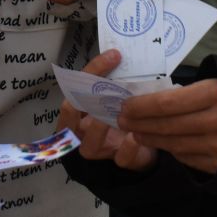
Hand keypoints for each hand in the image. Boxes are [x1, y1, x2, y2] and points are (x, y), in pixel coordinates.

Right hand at [55, 50, 158, 170]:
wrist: (145, 142)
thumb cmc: (123, 112)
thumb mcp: (115, 95)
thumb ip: (113, 82)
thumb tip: (124, 56)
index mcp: (78, 111)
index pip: (75, 88)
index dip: (92, 71)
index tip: (114, 55)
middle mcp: (82, 132)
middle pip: (71, 116)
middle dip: (86, 99)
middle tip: (108, 85)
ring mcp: (101, 150)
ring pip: (89, 146)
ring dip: (99, 127)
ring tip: (117, 111)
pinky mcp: (122, 161)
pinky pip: (120, 159)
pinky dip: (127, 148)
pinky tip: (134, 136)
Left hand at [118, 79, 216, 175]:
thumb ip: (192, 90)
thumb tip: (158, 97)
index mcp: (214, 95)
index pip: (166, 103)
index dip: (141, 106)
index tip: (125, 105)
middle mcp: (216, 122)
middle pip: (166, 125)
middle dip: (139, 123)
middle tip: (122, 120)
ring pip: (174, 144)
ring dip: (150, 139)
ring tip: (136, 133)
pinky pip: (188, 157)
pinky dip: (172, 149)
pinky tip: (162, 143)